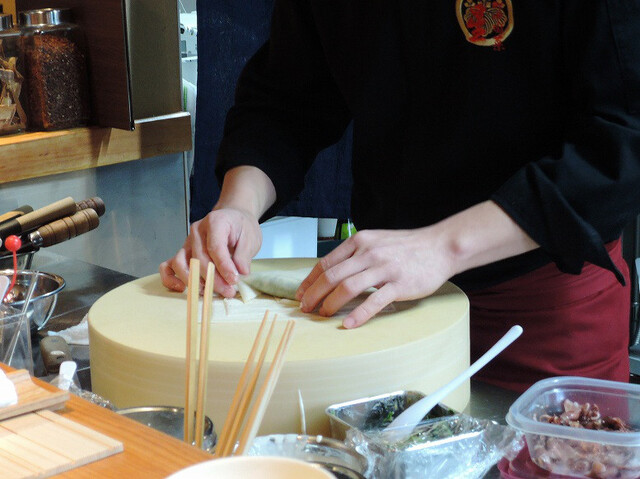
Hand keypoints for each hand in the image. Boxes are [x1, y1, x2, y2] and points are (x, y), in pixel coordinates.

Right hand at [159, 207, 262, 296]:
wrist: (234, 220)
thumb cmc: (242, 228)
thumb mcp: (250, 238)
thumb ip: (244, 256)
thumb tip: (240, 273)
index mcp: (215, 222)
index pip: (215, 247)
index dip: (224, 266)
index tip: (234, 280)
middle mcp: (197, 231)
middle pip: (199, 259)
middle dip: (214, 279)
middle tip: (229, 291)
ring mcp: (187, 242)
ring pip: (180, 264)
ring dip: (195, 282)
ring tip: (210, 292)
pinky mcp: (183, 253)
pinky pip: (168, 266)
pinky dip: (170, 279)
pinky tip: (182, 289)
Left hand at [296, 227, 454, 328]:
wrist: (440, 246)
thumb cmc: (407, 246)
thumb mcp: (376, 240)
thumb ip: (356, 253)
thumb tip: (332, 272)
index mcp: (360, 241)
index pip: (326, 262)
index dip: (310, 280)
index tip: (301, 293)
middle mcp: (368, 253)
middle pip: (332, 276)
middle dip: (314, 294)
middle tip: (305, 308)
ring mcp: (384, 268)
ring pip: (348, 287)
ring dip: (330, 304)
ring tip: (323, 315)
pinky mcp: (399, 284)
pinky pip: (374, 301)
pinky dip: (358, 314)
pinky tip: (348, 324)